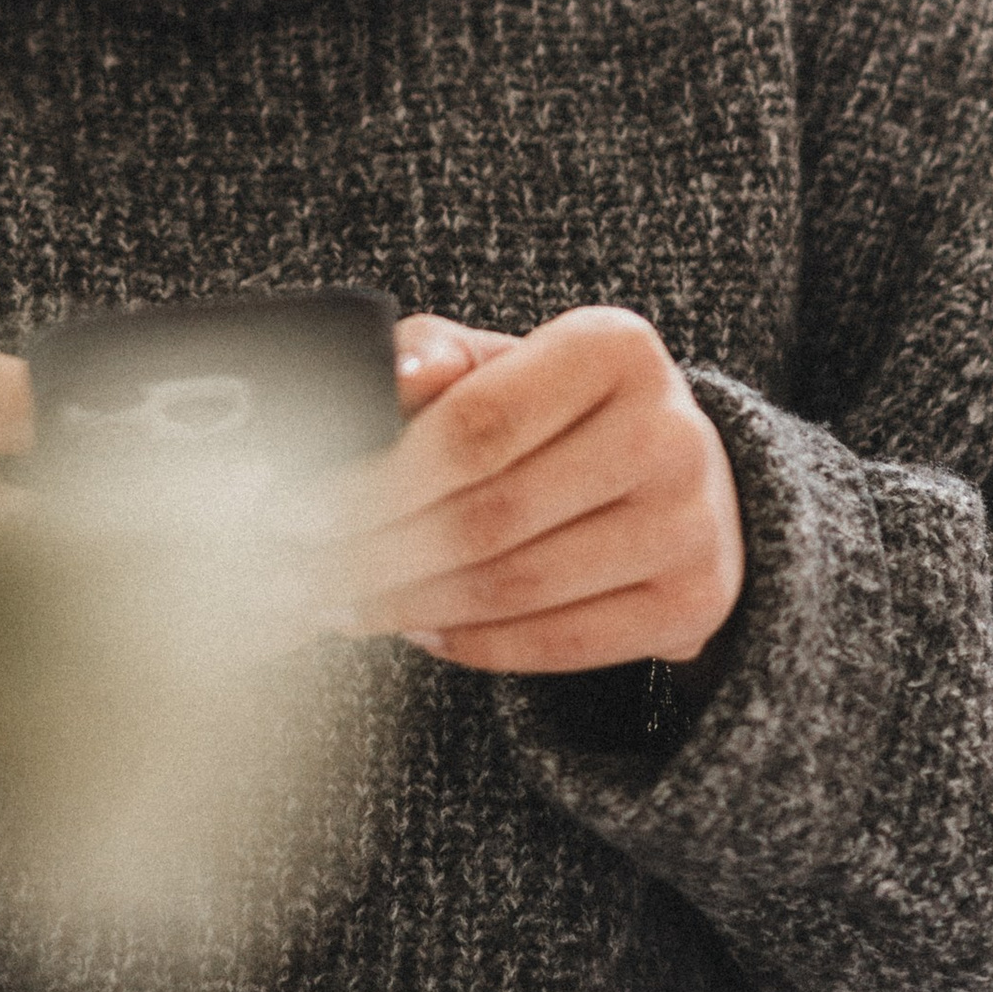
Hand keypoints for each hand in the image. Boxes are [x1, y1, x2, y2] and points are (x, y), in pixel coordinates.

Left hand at [330, 306, 743, 674]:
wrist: (687, 475)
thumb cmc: (564, 408)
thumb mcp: (505, 358)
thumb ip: (435, 355)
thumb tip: (393, 376)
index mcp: (616, 347)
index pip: (476, 425)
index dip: (377, 479)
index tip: (297, 511)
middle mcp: (670, 432)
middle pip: (490, 514)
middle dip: (375, 554)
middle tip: (302, 575)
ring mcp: (692, 524)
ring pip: (517, 587)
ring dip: (411, 605)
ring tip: (345, 604)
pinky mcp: (696, 601)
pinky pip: (559, 641)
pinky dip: (474, 644)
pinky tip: (419, 627)